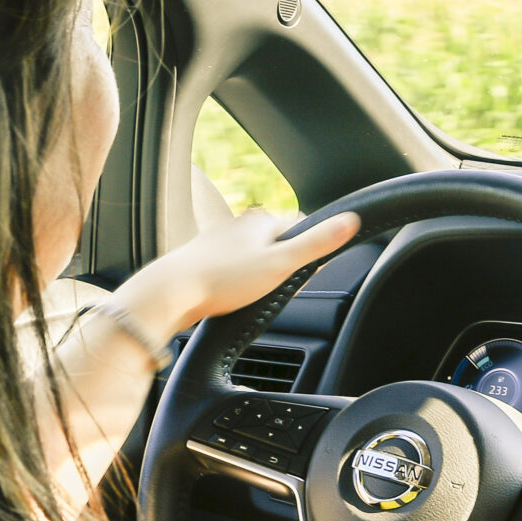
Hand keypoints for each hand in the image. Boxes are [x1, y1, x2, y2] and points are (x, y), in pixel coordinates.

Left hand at [112, 208, 361, 337]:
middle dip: (283, 267)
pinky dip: (237, 286)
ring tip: (254, 297)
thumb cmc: (224, 279)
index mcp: (260, 221)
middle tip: (279, 289)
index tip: (307, 271)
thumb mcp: (281, 263)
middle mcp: (237, 226)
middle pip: (276, 244)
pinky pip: (232, 273)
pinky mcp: (203, 264)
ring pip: (252, 260)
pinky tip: (233, 300)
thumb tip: (351, 221)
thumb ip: (317, 244)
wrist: (170, 295)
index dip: (309, 250)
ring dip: (259, 278)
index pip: (300, 227)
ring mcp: (218, 244)